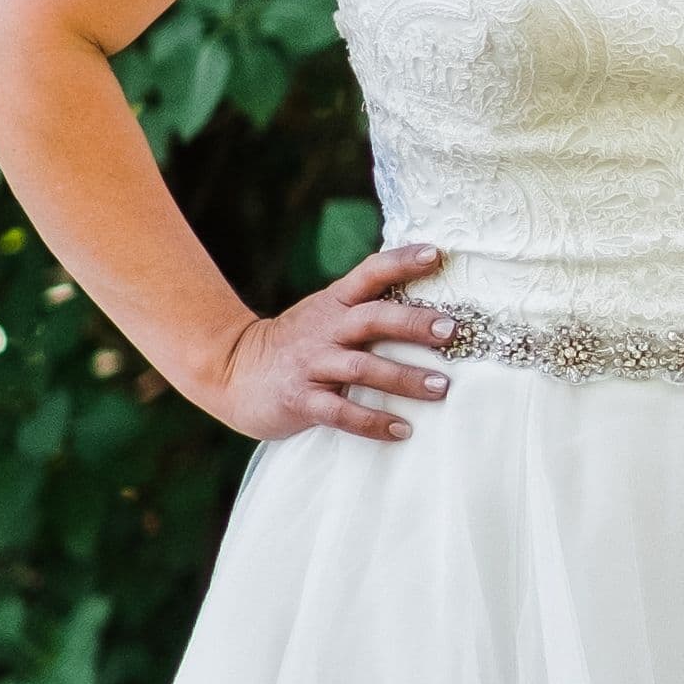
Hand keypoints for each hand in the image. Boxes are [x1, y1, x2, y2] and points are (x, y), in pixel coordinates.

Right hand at [201, 242, 452, 444]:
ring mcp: (312, 365)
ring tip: (441, 388)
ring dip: (404, 378)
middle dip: (413, 323)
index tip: (435, 254)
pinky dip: (373, 421)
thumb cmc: (297, 344)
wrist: (232, 371)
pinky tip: (402, 430)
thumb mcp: (325, 314)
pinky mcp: (301, 400)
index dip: (401, 261)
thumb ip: (364, 307)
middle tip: (451, 329)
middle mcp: (325, 329)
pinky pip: (341, 412)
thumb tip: (426, 302)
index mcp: (334, 303)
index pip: (369, 273)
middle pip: (373, 319)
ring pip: (362, 368)